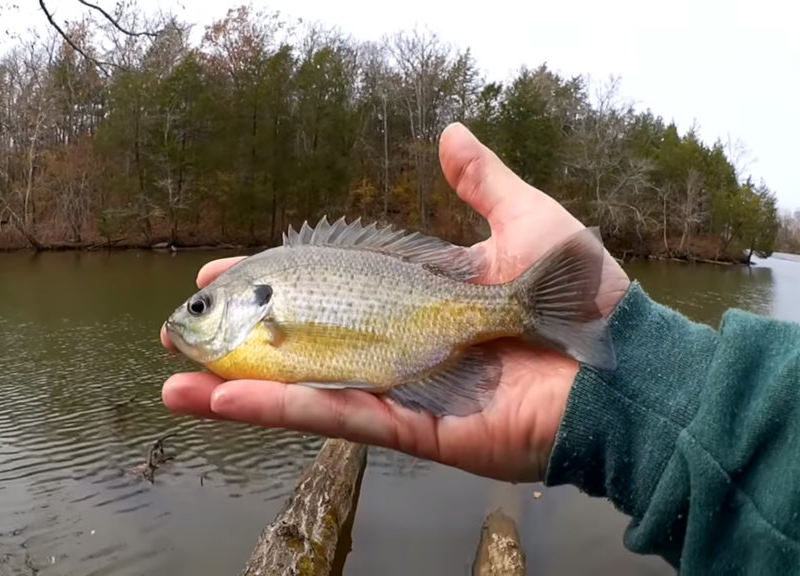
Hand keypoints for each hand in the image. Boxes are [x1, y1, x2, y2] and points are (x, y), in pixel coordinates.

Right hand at [159, 122, 630, 482]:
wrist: (624, 367)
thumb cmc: (583, 294)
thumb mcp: (528, 222)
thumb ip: (482, 183)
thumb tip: (449, 133)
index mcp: (417, 298)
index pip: (327, 288)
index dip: (272, 282)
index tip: (222, 267)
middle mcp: (400, 345)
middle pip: (302, 345)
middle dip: (236, 344)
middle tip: (178, 336)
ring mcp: (404, 390)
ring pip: (305, 390)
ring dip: (236, 390)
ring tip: (175, 384)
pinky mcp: (415, 429)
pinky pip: (340, 419)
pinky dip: (283, 410)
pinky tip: (227, 401)